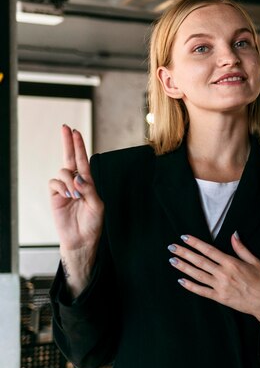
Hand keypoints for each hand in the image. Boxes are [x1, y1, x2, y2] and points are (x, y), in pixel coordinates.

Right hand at [48, 125, 103, 295]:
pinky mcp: (55, 196)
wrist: (81, 239)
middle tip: (66, 128)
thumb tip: (78, 177)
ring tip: (74, 195)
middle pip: (70, 159)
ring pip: (63, 172)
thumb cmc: (92, 223)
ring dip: (69, 180)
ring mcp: (64, 189)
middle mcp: (76, 183)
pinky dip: (61, 186)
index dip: (79, 146)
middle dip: (68, 143)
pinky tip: (67, 196)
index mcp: (89, 183)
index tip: (75, 132)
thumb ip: (89, 190)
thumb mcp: (97, 205)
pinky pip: (54, 183)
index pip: (84, 161)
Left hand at [168, 232, 259, 348]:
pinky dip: (190, 286)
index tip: (184, 238)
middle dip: (184, 253)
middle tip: (172, 247)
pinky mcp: (220, 297)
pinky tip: (181, 281)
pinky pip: (202, 291)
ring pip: (197, 275)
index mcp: (231, 262)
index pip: (209, 250)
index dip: (195, 243)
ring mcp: (220, 286)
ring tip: (172, 260)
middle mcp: (223, 273)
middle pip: (199, 261)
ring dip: (184, 267)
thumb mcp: (255, 261)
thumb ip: (241, 248)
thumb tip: (233, 235)